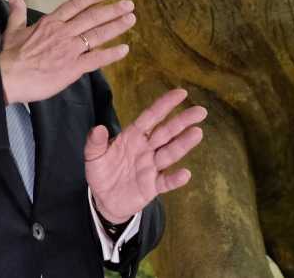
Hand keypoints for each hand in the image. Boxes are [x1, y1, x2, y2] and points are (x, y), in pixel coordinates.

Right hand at [0, 0, 134, 104]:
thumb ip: (17, 11)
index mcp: (51, 22)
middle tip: (129, 5)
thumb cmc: (11, 55)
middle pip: (92, 18)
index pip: (75, 5)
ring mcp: (70, 49)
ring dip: (116, 26)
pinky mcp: (73, 68)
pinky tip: (124, 50)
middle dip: (112, 10)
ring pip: (97, 35)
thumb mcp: (13, 29)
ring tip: (131, 20)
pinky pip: (96, 59)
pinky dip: (111, 54)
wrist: (9, 76)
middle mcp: (64, 32)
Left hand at [86, 88, 205, 221]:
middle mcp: (146, 149)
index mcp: (133, 136)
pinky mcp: (153, 186)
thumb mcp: (93, 156)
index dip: (164, 105)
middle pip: (166, 132)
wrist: (105, 200)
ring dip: (183, 144)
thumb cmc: (101, 172)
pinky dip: (175, 179)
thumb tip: (99, 128)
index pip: (151, 117)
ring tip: (197, 133)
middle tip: (200, 111)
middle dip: (182, 121)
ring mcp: (151, 167)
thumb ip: (95, 142)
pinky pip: (166, 182)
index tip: (181, 93)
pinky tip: (185, 174)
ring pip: (169, 153)